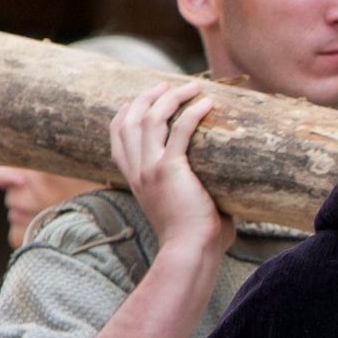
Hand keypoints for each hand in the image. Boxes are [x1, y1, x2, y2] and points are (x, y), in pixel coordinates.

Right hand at [109, 81, 232, 262]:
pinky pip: (180, 131)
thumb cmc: (194, 238)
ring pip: (151, 119)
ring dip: (170, 98)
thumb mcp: (179, 207)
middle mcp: (137, 170)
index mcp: (134, 178)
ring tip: (191, 87)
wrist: (190, 253)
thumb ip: (188, 189)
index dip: (126, 112)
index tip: (140, 99)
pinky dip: (192, 113)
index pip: (117, 136)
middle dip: (147, 96)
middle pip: (131, 120)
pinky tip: (207, 104)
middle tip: (167, 84)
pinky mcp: (170, 171)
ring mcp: (151, 169)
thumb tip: (219, 182)